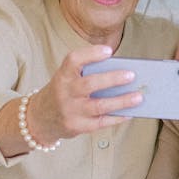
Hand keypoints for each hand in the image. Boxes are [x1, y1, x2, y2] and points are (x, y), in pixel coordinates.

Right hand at [0, 44, 145, 147]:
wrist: (40, 118)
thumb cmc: (62, 93)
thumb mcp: (67, 80)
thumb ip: (87, 75)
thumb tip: (122, 76)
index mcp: (62, 75)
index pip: (73, 60)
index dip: (91, 54)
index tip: (108, 51)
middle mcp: (65, 92)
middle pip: (90, 84)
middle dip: (112, 79)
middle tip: (131, 75)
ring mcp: (70, 111)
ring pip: (99, 106)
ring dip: (121, 101)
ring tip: (138, 97)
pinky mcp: (77, 126)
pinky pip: (101, 122)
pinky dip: (117, 117)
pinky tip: (129, 113)